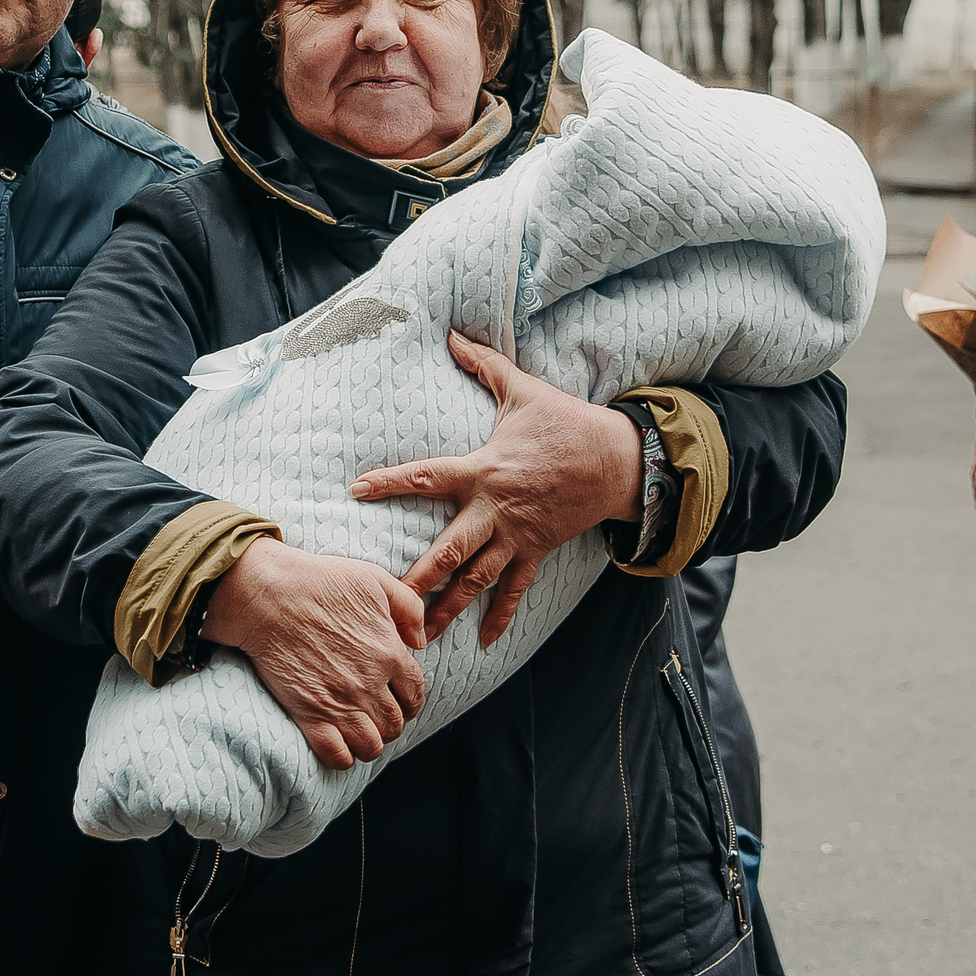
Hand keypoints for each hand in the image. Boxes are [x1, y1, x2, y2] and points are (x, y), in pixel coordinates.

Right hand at [200, 535, 427, 771]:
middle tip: (376, 715)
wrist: (267, 595)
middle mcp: (370, 684)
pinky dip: (343, 757)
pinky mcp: (309, 714)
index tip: (399, 700)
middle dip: (391, 723)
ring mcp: (340, 703)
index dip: (411, 700)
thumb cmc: (318, 582)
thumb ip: (408, 607)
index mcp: (389, 653)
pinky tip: (339, 744)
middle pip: (396, 723)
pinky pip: (338, 755)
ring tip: (359, 732)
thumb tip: (420, 641)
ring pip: (372, 745)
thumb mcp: (375, 580)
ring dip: (370, 742)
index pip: (416, 693)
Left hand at [350, 331, 642, 649]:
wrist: (619, 460)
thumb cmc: (566, 423)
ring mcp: (517, 536)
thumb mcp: (523, 390)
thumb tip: (453, 334)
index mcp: (484, 469)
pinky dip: (500, 615)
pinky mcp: (537, 550)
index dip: (390, 482)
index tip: (357, 490)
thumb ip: (483, 365)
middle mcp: (495, 509)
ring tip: (421, 635)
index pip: (427, 475)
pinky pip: (516, 590)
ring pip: (476, 579)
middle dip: (418, 577)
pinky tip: (483, 642)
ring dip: (449, 608)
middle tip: (387, 600)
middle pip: (449, 549)